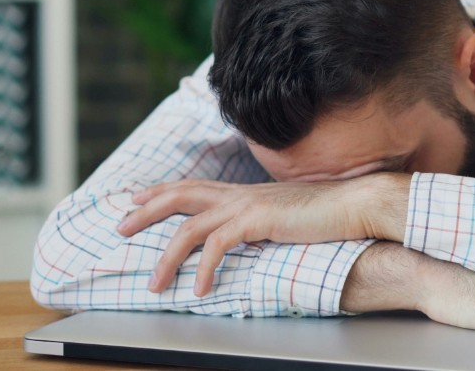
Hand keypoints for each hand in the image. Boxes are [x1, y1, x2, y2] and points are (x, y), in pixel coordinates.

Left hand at [117, 174, 408, 295]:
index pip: (193, 185)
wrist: (355, 205)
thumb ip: (262, 222)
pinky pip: (217, 246)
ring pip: (189, 227)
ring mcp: (246, 205)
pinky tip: (200, 289)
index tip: (136, 199)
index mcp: (245, 192)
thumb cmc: (327, 214)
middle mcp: (240, 193)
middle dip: (146, 211)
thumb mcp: (285, 216)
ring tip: (156, 284)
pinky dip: (204, 269)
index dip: (161, 191)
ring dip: (167, 257)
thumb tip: (251, 235)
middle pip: (179, 195)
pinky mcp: (257, 221)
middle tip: (119, 227)